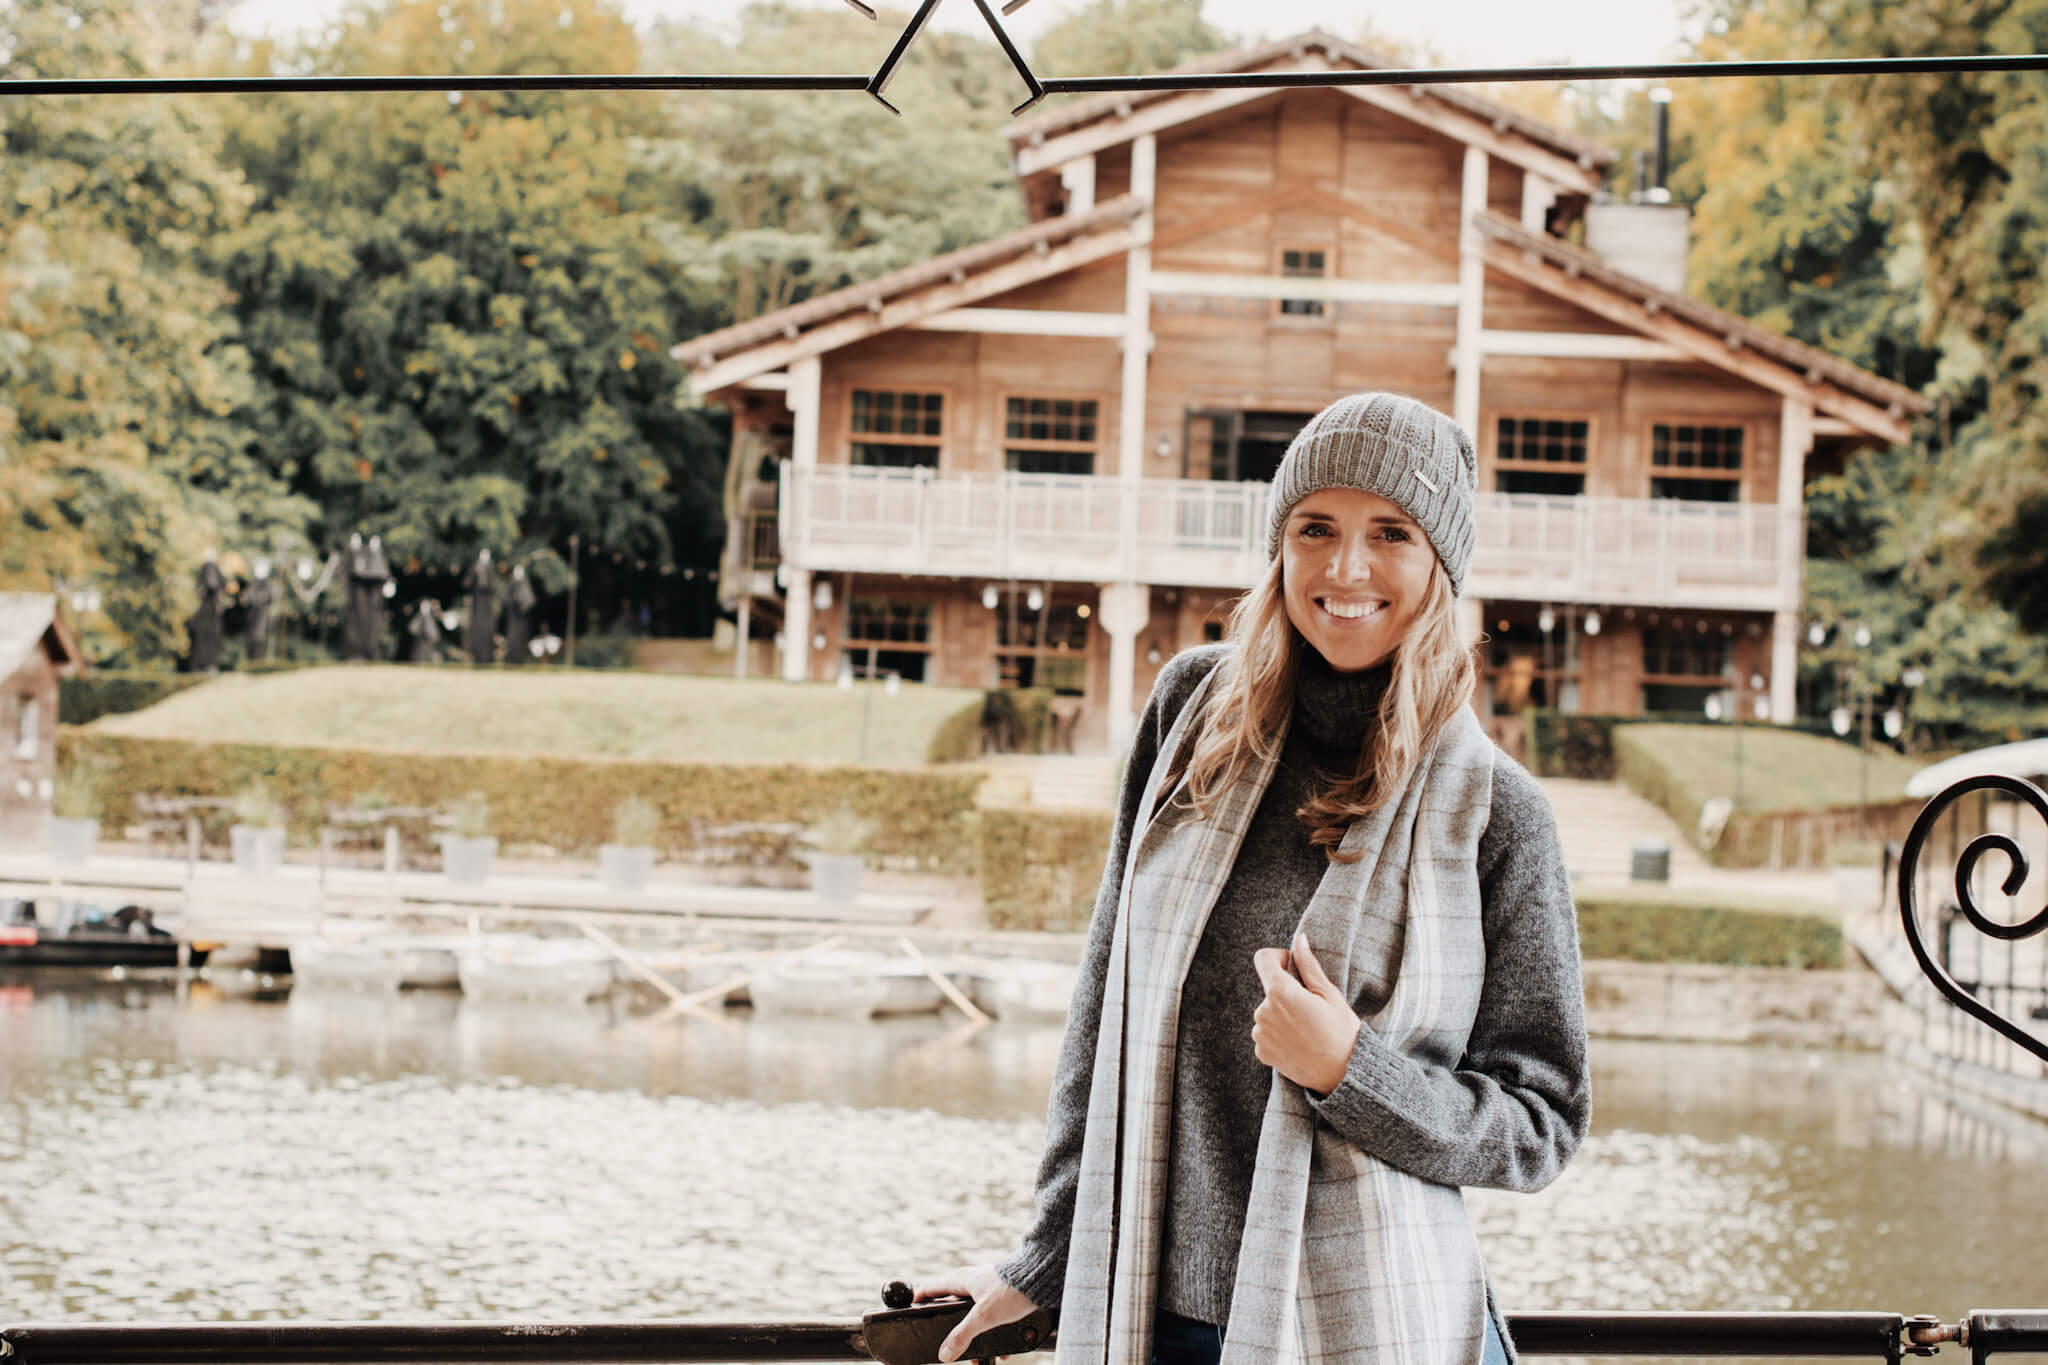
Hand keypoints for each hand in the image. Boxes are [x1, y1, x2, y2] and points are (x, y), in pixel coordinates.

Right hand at [913, 1265, 1038, 1362]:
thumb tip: (945, 1353)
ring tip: (978, 1357)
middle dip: (951, 1330)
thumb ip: (962, 1335)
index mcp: (961, 1280)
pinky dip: (993, 1334)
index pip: (930, 1289)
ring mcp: (986, 1289)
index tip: (909, 1311)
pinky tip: (1002, 1351)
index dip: (918, 1300)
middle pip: (951, 1307)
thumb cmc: (1012, 1288)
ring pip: (973, 1316)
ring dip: (975, 1337)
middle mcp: (971, 1282)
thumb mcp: (983, 1317)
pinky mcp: (1001, 1296)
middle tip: (948, 1346)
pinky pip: (990, 1318)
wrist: (1043, 1279)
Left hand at [1252, 932, 1360, 1094]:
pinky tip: (1300, 1043)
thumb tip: (1299, 940)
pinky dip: (1279, 1034)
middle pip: (1269, 989)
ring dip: (1283, 1014)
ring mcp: (1260, 1033)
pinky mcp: (1261, 1052)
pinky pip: (1266, 1033)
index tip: (1293, 967)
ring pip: (1268, 1012)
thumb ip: (1309, 966)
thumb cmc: (1342, 1033)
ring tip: (1308, 1029)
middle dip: (1286, 992)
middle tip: (1312, 1008)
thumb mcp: (1329, 995)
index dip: (1278, 958)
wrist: (1343, 1075)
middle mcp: (1263, 1011)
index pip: (1263, 959)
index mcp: (1280, 992)